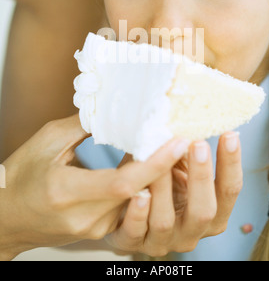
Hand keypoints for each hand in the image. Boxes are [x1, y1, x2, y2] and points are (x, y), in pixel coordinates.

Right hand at [0, 115, 190, 260]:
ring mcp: (94, 229)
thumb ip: (84, 125)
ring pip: (138, 200)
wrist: (6, 219)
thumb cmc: (20, 177)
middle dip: (163, 164)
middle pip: (138, 192)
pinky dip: (143, 184)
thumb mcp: (47, 141)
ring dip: (156, 174)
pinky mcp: (100, 230)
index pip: (123, 183)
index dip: (154, 163)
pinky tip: (150, 164)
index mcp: (66, 192)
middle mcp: (85, 217)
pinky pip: (129, 206)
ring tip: (170, 145)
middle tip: (181, 135)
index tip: (177, 141)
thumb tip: (115, 107)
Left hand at [105, 132, 242, 256]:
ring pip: (165, 221)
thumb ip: (185, 149)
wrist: (124, 209)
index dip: (231, 164)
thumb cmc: (157, 183)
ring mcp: (162, 241)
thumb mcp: (176, 165)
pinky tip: (138, 195)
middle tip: (198, 144)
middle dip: (202, 177)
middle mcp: (191, 232)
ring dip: (163, 189)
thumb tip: (194, 115)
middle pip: (205, 212)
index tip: (230, 135)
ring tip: (160, 161)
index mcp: (210, 213)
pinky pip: (135, 233)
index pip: (229, 191)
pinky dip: (138, 214)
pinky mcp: (132, 244)